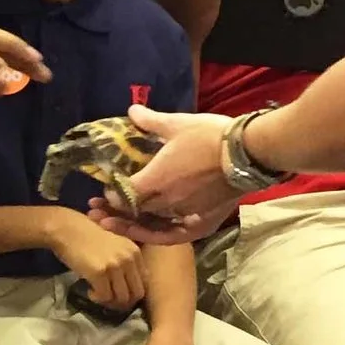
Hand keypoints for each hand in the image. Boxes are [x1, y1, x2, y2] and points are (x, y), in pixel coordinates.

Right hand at [48, 208, 145, 312]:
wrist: (67, 230)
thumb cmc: (88, 237)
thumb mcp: (116, 246)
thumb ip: (126, 262)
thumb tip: (130, 288)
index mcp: (135, 252)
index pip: (145, 282)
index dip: (133, 292)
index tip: (120, 293)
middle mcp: (129, 259)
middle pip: (137, 293)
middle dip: (124, 302)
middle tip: (110, 299)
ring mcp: (115, 266)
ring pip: (121, 298)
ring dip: (110, 301)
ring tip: (98, 294)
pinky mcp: (99, 273)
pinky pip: (105, 296)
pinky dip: (97, 298)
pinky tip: (90, 291)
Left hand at [84, 106, 240, 243]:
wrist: (247, 153)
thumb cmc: (210, 136)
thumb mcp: (178, 124)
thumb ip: (151, 121)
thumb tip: (131, 109)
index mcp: (157, 179)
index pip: (124, 196)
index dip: (111, 197)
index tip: (103, 194)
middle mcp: (167, 202)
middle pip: (134, 214)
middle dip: (113, 214)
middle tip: (97, 212)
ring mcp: (185, 214)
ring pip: (152, 227)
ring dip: (131, 227)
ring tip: (113, 226)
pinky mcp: (203, 222)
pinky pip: (175, 234)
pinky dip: (158, 235)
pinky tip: (149, 234)